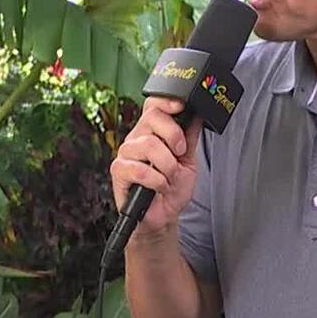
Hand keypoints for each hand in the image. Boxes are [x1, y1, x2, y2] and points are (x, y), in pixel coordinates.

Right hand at [109, 97, 203, 235]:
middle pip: (152, 118)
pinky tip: (160, 187)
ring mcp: (126, 154)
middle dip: (174, 136)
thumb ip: (190, 136)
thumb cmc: (172, 188)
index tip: (181, 107)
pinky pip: (140, 169)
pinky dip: (157, 181)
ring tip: (170, 177)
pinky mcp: (119, 171)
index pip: (153, 105)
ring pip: (149, 145)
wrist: (164, 215)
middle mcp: (137, 139)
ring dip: (167, 165)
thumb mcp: (189, 160)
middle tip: (180, 154)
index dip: (166, 101)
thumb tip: (197, 113)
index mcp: (152, 132)